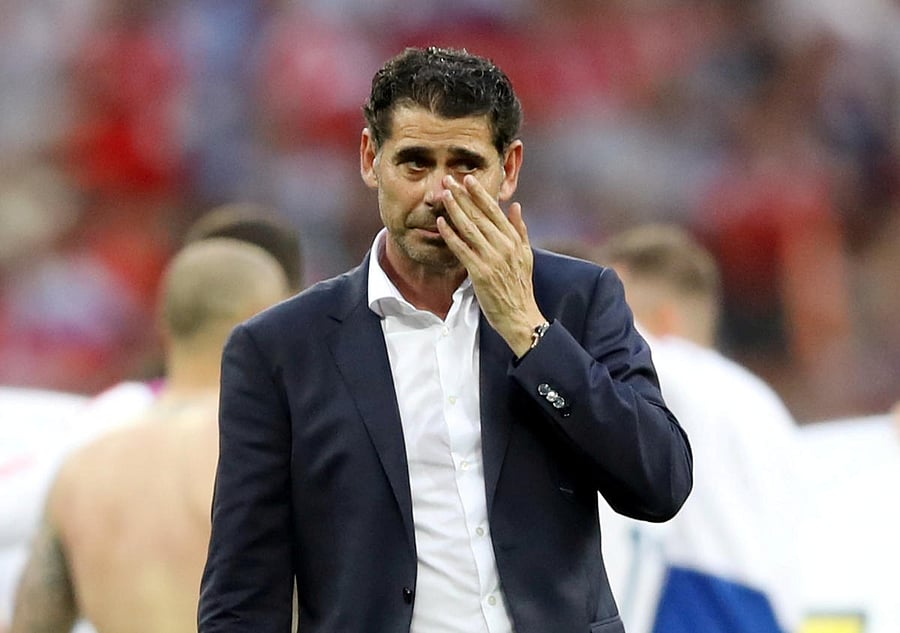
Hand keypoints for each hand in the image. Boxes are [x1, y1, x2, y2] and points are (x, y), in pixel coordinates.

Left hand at [437, 174, 545, 356]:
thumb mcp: (526, 255)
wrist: (520, 316)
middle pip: (480, 216)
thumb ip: (520, 230)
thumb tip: (516, 206)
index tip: (468, 179)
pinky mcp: (480, 273)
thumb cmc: (520, 287)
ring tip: (444, 195)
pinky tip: (441, 223)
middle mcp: (504, 246)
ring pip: (470, 229)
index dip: (480, 194)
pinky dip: (451, 235)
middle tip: (449, 180)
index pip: (495, 211)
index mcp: (515, 240)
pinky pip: (462, 250)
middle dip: (463, 196)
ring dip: (455, 210)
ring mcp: (492, 259)